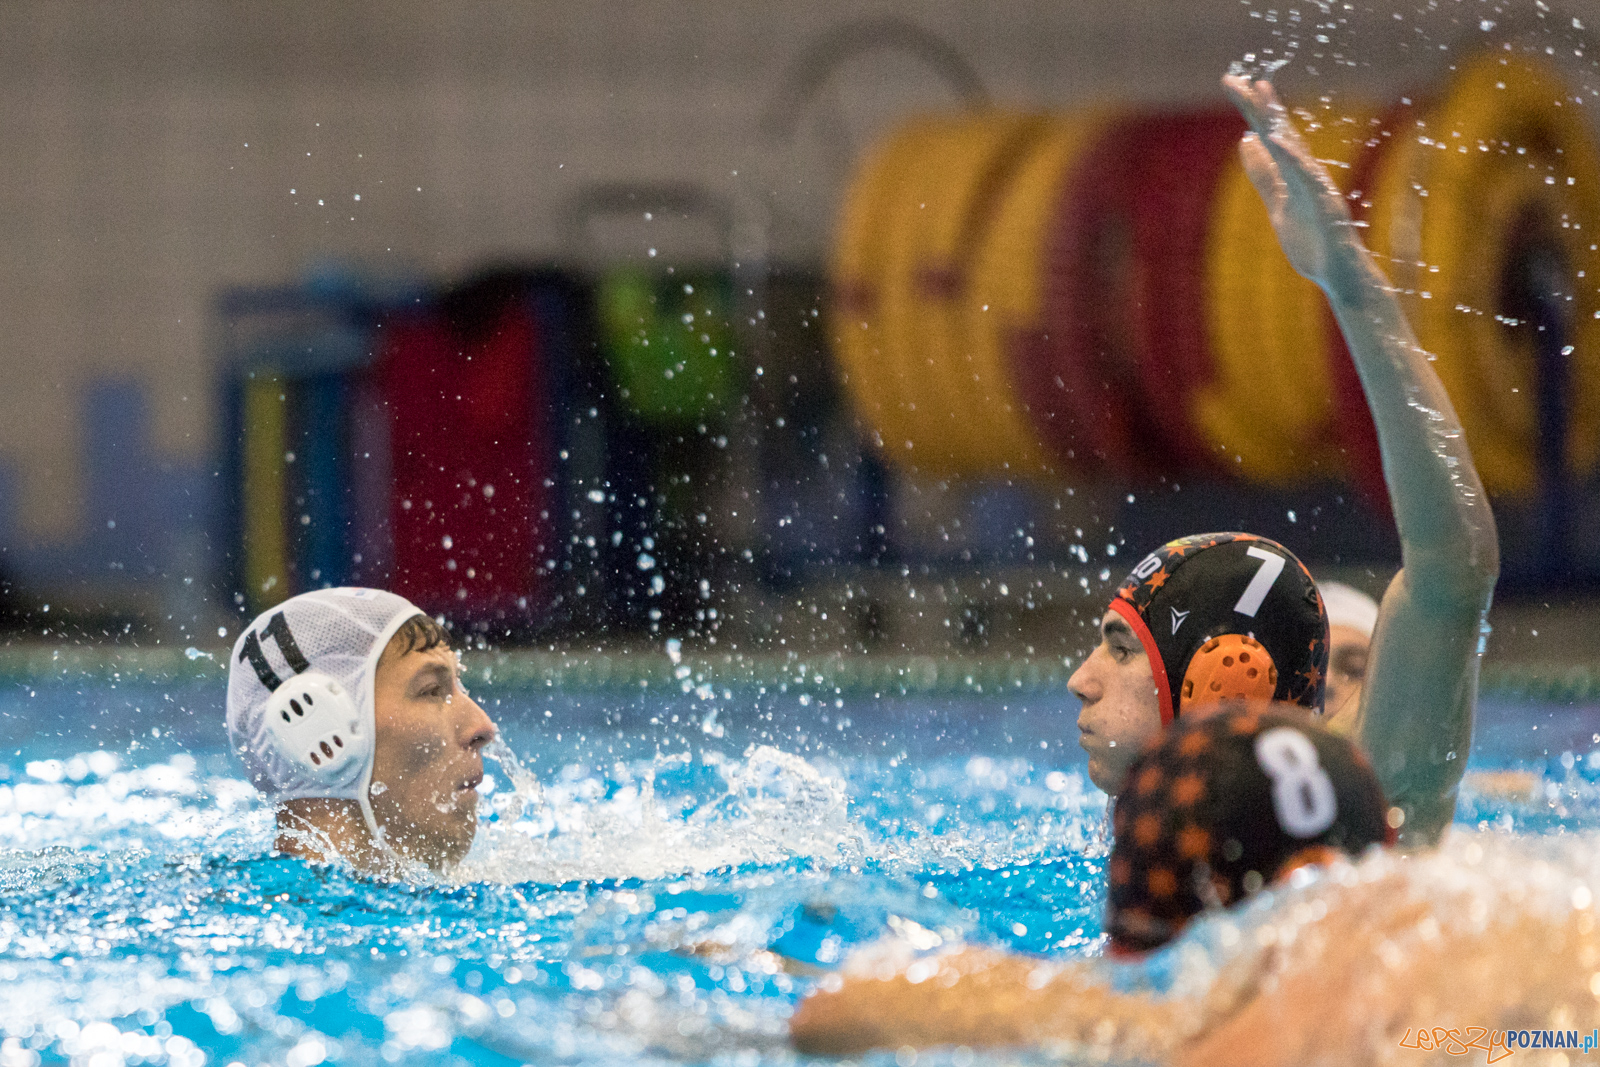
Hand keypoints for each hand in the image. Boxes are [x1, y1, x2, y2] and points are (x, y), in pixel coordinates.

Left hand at [1221, 74, 1354, 286]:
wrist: (1336, 274)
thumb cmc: (1312, 239)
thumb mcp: (1277, 203)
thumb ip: (1264, 174)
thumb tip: (1245, 141)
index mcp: (1292, 172)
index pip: (1269, 134)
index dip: (1253, 109)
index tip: (1234, 82)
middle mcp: (1305, 173)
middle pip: (1279, 132)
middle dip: (1258, 105)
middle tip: (1236, 79)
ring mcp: (1316, 187)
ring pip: (1293, 148)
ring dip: (1276, 120)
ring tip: (1260, 93)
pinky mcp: (1325, 205)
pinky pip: (1307, 178)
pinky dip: (1292, 158)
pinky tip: (1277, 140)